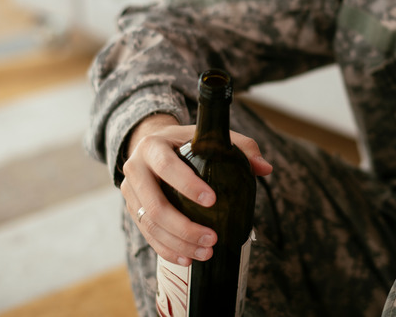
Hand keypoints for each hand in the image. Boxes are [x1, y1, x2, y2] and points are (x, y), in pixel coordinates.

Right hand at [120, 114, 272, 265]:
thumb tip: (265, 168)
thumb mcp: (209, 136)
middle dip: (185, 227)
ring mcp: (130, 192)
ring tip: (206, 252)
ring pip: (150, 225)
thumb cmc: (185, 141)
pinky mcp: (133, 209)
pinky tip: (187, 258)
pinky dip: (167, 249)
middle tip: (213, 239)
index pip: (167, 167)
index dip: (188, 185)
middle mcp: (135, 168)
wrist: (152, 144)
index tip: (213, 201)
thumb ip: (240, 147)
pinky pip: (147, 235)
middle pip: (155, 205)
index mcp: (153, 146)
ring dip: (179, 243)